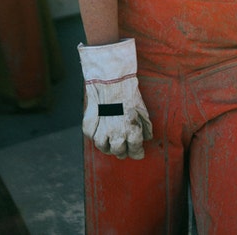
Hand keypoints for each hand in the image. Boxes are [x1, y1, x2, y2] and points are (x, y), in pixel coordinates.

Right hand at [79, 38, 152, 159]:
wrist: (111, 82)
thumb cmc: (129, 94)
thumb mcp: (143, 110)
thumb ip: (145, 126)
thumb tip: (147, 137)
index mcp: (131, 132)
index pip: (135, 150)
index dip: (137, 153)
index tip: (138, 153)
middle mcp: (116, 135)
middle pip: (118, 152)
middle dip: (123, 152)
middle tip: (124, 151)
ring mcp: (101, 131)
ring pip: (103, 147)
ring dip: (108, 148)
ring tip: (111, 147)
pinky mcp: (89, 125)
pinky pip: (91, 137)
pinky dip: (96, 138)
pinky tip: (100, 136)